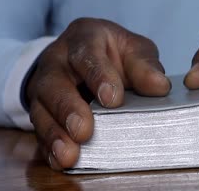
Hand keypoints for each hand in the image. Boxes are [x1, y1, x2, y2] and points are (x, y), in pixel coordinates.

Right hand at [26, 18, 170, 169]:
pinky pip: (38, 130)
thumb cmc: (112, 52)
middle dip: (68, 109)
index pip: (86, 54)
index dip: (98, 76)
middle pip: (55, 83)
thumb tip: (160, 87)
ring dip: (54, 134)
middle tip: (84, 131)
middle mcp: (57, 61)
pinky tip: (59, 161)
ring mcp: (43, 86)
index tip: (113, 99)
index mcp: (83, 37)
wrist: (84, 55)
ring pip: (40, 109)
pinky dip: (48, 147)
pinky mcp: (40, 110)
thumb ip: (144, 65)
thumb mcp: (132, 49)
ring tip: (68, 155)